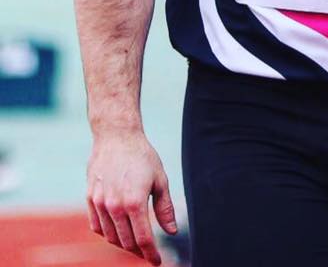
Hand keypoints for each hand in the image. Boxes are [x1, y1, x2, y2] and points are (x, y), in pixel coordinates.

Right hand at [86, 130, 177, 265]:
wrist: (116, 137)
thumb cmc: (143, 156)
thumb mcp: (160, 180)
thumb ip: (165, 208)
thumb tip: (172, 231)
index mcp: (135, 202)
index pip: (143, 239)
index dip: (151, 254)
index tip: (157, 262)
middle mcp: (115, 207)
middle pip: (125, 242)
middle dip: (138, 252)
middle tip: (147, 253)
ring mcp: (100, 204)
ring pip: (110, 237)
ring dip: (123, 244)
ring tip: (135, 243)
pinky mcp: (90, 199)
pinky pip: (97, 227)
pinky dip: (107, 234)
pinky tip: (117, 231)